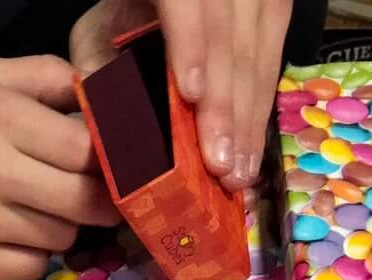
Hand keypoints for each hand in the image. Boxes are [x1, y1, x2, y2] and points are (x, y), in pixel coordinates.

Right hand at [0, 56, 116, 279]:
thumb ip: (47, 77)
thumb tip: (106, 101)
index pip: (88, 148)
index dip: (109, 158)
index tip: (109, 162)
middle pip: (86, 200)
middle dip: (97, 199)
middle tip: (88, 193)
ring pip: (63, 237)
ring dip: (60, 226)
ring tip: (32, 208)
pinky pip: (33, 267)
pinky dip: (31, 254)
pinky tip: (9, 234)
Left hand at [70, 0, 292, 188]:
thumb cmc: (121, 18)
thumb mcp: (98, 34)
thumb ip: (99, 67)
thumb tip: (108, 126)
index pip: (185, 2)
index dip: (190, 44)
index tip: (191, 93)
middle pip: (227, 37)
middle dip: (224, 104)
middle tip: (219, 162)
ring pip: (257, 52)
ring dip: (248, 117)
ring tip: (240, 170)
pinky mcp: (273, 9)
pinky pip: (274, 58)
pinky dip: (261, 107)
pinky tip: (253, 147)